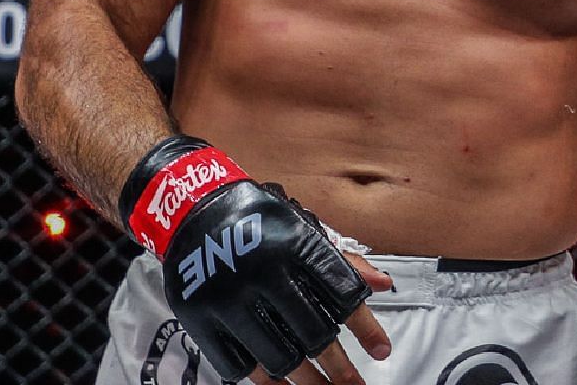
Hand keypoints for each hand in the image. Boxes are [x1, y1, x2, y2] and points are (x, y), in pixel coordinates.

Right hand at [120, 137, 382, 382]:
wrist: (192, 209)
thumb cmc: (258, 220)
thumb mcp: (303, 226)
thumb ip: (342, 260)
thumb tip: (383, 284)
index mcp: (295, 244)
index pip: (342, 293)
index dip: (367, 328)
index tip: (381, 352)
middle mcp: (264, 272)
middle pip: (314, 334)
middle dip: (340, 368)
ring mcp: (228, 299)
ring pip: (278, 358)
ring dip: (307, 383)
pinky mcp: (200, 319)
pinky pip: (238, 366)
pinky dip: (263, 381)